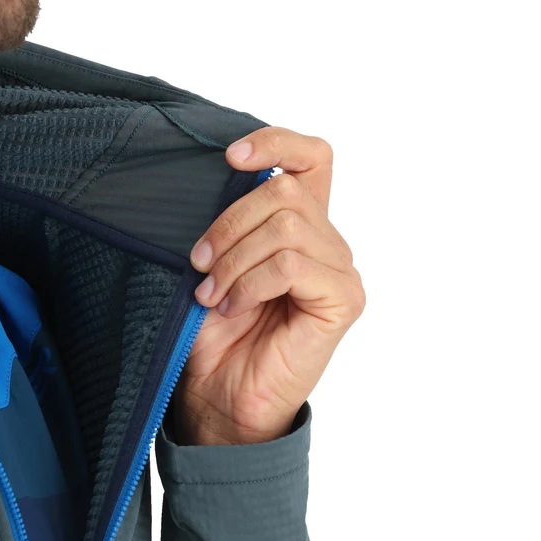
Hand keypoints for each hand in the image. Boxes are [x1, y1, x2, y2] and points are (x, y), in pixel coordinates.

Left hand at [171, 126, 364, 445]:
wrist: (219, 397)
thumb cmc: (215, 336)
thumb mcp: (214, 266)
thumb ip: (230, 223)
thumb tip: (221, 176)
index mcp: (298, 227)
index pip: (311, 158)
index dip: (275, 143)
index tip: (230, 157)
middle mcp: (325, 244)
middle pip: (284, 190)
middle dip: (228, 223)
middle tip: (198, 264)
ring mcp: (339, 271)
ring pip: (285, 226)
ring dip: (234, 260)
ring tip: (211, 294)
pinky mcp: (342, 300)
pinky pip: (292, 264)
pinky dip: (251, 283)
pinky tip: (233, 307)